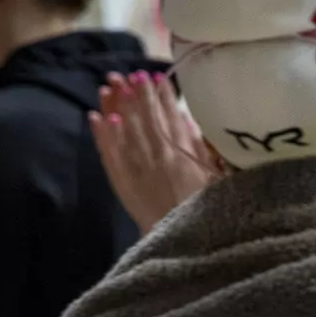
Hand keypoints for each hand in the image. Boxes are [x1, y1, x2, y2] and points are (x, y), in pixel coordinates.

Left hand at [90, 71, 221, 233]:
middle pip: (143, 118)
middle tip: (129, 73)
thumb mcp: (218, 176)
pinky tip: (97, 116)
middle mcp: (157, 156)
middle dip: (136, 93)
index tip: (155, 76)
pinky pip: (109, 154)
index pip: (169, 116)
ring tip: (110, 84)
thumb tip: (187, 120)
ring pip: (123, 129)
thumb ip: (203, 148)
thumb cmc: (209, 210)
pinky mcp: (122, 183)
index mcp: (183, 153)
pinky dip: (102, 134)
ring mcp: (136, 168)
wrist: (186, 243)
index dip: (161, 95)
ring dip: (116, 105)